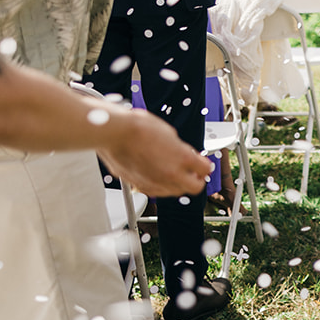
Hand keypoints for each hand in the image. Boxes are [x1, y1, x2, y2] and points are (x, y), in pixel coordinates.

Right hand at [97, 109, 212, 197]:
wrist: (114, 132)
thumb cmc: (138, 127)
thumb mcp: (169, 133)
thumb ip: (180, 148)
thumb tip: (185, 155)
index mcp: (182, 158)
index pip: (205, 170)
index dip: (206, 166)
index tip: (204, 164)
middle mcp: (171, 174)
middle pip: (195, 187)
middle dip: (197, 180)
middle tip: (194, 173)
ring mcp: (155, 182)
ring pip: (176, 192)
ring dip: (179, 184)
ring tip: (175, 174)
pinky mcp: (140, 186)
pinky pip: (157, 192)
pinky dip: (162, 187)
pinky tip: (159, 177)